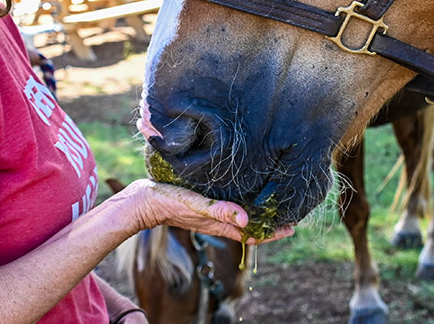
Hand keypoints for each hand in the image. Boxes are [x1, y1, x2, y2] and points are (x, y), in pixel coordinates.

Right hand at [121, 179, 293, 243]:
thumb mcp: (195, 204)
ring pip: (239, 219)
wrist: (142, 200)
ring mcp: (210, 213)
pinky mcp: (203, 204)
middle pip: (249, 228)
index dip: (271, 233)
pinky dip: (241, 207)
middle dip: (269, 225)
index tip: (291, 228)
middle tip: (291, 218)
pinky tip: (245, 198)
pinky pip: (227, 209)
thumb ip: (218, 211)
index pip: (251, 234)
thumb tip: (245, 219)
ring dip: (257, 216)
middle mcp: (217, 220)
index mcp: (218, 223)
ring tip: (273, 209)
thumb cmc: (168, 202)